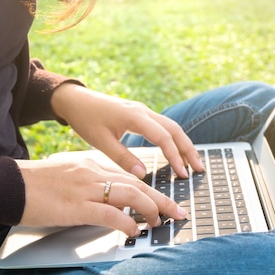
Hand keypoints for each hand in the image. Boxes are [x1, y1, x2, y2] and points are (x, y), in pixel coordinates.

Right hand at [16, 157, 186, 235]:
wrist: (8, 184)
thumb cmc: (33, 184)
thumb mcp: (66, 176)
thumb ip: (87, 183)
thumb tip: (105, 199)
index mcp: (91, 164)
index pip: (128, 176)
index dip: (150, 189)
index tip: (163, 200)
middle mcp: (93, 173)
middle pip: (137, 183)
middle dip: (161, 198)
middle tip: (177, 211)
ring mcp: (86, 188)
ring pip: (130, 195)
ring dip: (150, 209)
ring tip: (160, 221)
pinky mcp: (77, 206)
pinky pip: (111, 214)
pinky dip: (127, 222)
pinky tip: (134, 230)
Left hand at [51, 83, 203, 178]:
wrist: (75, 99)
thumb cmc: (85, 119)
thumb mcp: (101, 142)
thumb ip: (122, 158)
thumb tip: (142, 175)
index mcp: (135, 117)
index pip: (164, 137)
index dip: (175, 156)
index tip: (182, 173)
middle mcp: (143, 111)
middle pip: (175, 129)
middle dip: (189, 149)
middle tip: (199, 169)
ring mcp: (143, 111)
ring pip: (171, 126)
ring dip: (184, 143)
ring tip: (193, 162)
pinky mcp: (140, 113)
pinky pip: (163, 125)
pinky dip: (174, 138)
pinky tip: (176, 150)